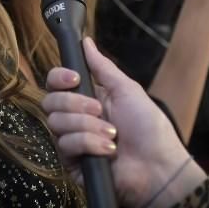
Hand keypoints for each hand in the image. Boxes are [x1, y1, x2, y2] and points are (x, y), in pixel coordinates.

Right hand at [42, 38, 206, 207]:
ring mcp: (73, 140)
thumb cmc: (149, 128)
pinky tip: (108, 149)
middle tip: (99, 109)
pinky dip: (89, 144)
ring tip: (111, 134)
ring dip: (87, 126)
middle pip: (50, 101)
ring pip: (56, 123)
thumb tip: (86, 41)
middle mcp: (76, 117)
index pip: (56, 84)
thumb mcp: (127, 90)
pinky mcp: (73, 162)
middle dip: (75, 103)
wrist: (159, 166)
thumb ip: (102, 67)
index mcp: (88, 97)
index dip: (58, 78)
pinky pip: (66, 145)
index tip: (75, 79)